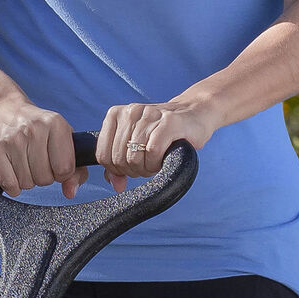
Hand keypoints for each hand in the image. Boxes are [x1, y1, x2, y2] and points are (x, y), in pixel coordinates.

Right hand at [0, 96, 85, 198]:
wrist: (2, 108)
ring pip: (26, 184)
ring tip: (22, 162)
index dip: (61, 173)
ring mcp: (11, 139)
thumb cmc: (36, 128)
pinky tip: (11, 170)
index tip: (53, 163)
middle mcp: (34, 129)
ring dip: (26, 179)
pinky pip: (9, 185)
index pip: (65, 169)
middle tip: (34, 160)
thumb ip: (75, 169)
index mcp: (55, 124)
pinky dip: (12, 185)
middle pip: (45, 179)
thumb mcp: (61, 139)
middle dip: (42, 176)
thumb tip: (70, 192)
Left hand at [94, 98, 216, 189]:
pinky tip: (163, 160)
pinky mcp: (169, 122)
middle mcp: (130, 112)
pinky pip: (152, 152)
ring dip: (146, 168)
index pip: (102, 154)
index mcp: (116, 115)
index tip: (130, 169)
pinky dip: (156, 163)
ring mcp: (149, 115)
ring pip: (134, 157)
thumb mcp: (136, 146)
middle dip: (132, 170)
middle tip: (147, 166)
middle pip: (118, 158)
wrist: (195, 114)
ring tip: (155, 163)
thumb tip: (116, 185)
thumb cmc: (163, 133)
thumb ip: (119, 165)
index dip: (115, 170)